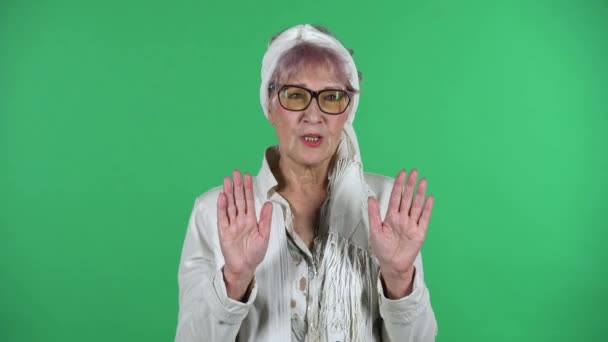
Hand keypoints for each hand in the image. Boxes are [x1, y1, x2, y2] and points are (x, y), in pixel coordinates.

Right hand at [217, 169, 272, 299]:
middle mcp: (240, 219)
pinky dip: (222, 206)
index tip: (247, 176)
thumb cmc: (255, 253)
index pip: (249, 200)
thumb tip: (269, 203)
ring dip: (229, 192)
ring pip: (230, 205)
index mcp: (251, 219)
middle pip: (238, 199)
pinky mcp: (224, 231)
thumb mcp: (264, 235)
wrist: (245, 267)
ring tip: (227, 180)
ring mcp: (231, 224)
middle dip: (237, 185)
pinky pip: (222, 217)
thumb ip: (265, 219)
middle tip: (236, 172)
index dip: (248, 188)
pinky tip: (223, 196)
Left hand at [368, 169, 434, 296]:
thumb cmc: (382, 249)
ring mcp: (412, 224)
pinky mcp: (420, 232)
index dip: (398, 185)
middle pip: (407, 198)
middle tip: (413, 172)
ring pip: (416, 205)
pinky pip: (424, 218)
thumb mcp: (375, 231)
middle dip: (410, 185)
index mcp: (391, 217)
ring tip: (422, 181)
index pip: (396, 197)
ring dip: (419, 193)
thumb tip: (371, 198)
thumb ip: (374, 214)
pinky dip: (427, 208)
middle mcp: (402, 218)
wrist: (392, 265)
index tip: (401, 173)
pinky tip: (430, 198)